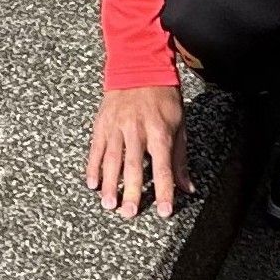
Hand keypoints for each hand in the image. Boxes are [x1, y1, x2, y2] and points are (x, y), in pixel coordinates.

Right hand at [89, 84, 189, 219]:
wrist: (139, 67)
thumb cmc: (163, 98)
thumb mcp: (179, 125)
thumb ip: (180, 159)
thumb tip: (188, 188)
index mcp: (160, 132)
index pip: (163, 168)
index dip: (164, 191)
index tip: (164, 211)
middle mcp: (137, 131)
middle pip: (134, 166)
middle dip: (131, 191)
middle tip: (129, 213)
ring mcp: (117, 127)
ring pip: (111, 160)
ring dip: (109, 184)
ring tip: (108, 204)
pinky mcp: (102, 124)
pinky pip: (96, 149)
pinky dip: (92, 167)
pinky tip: (92, 184)